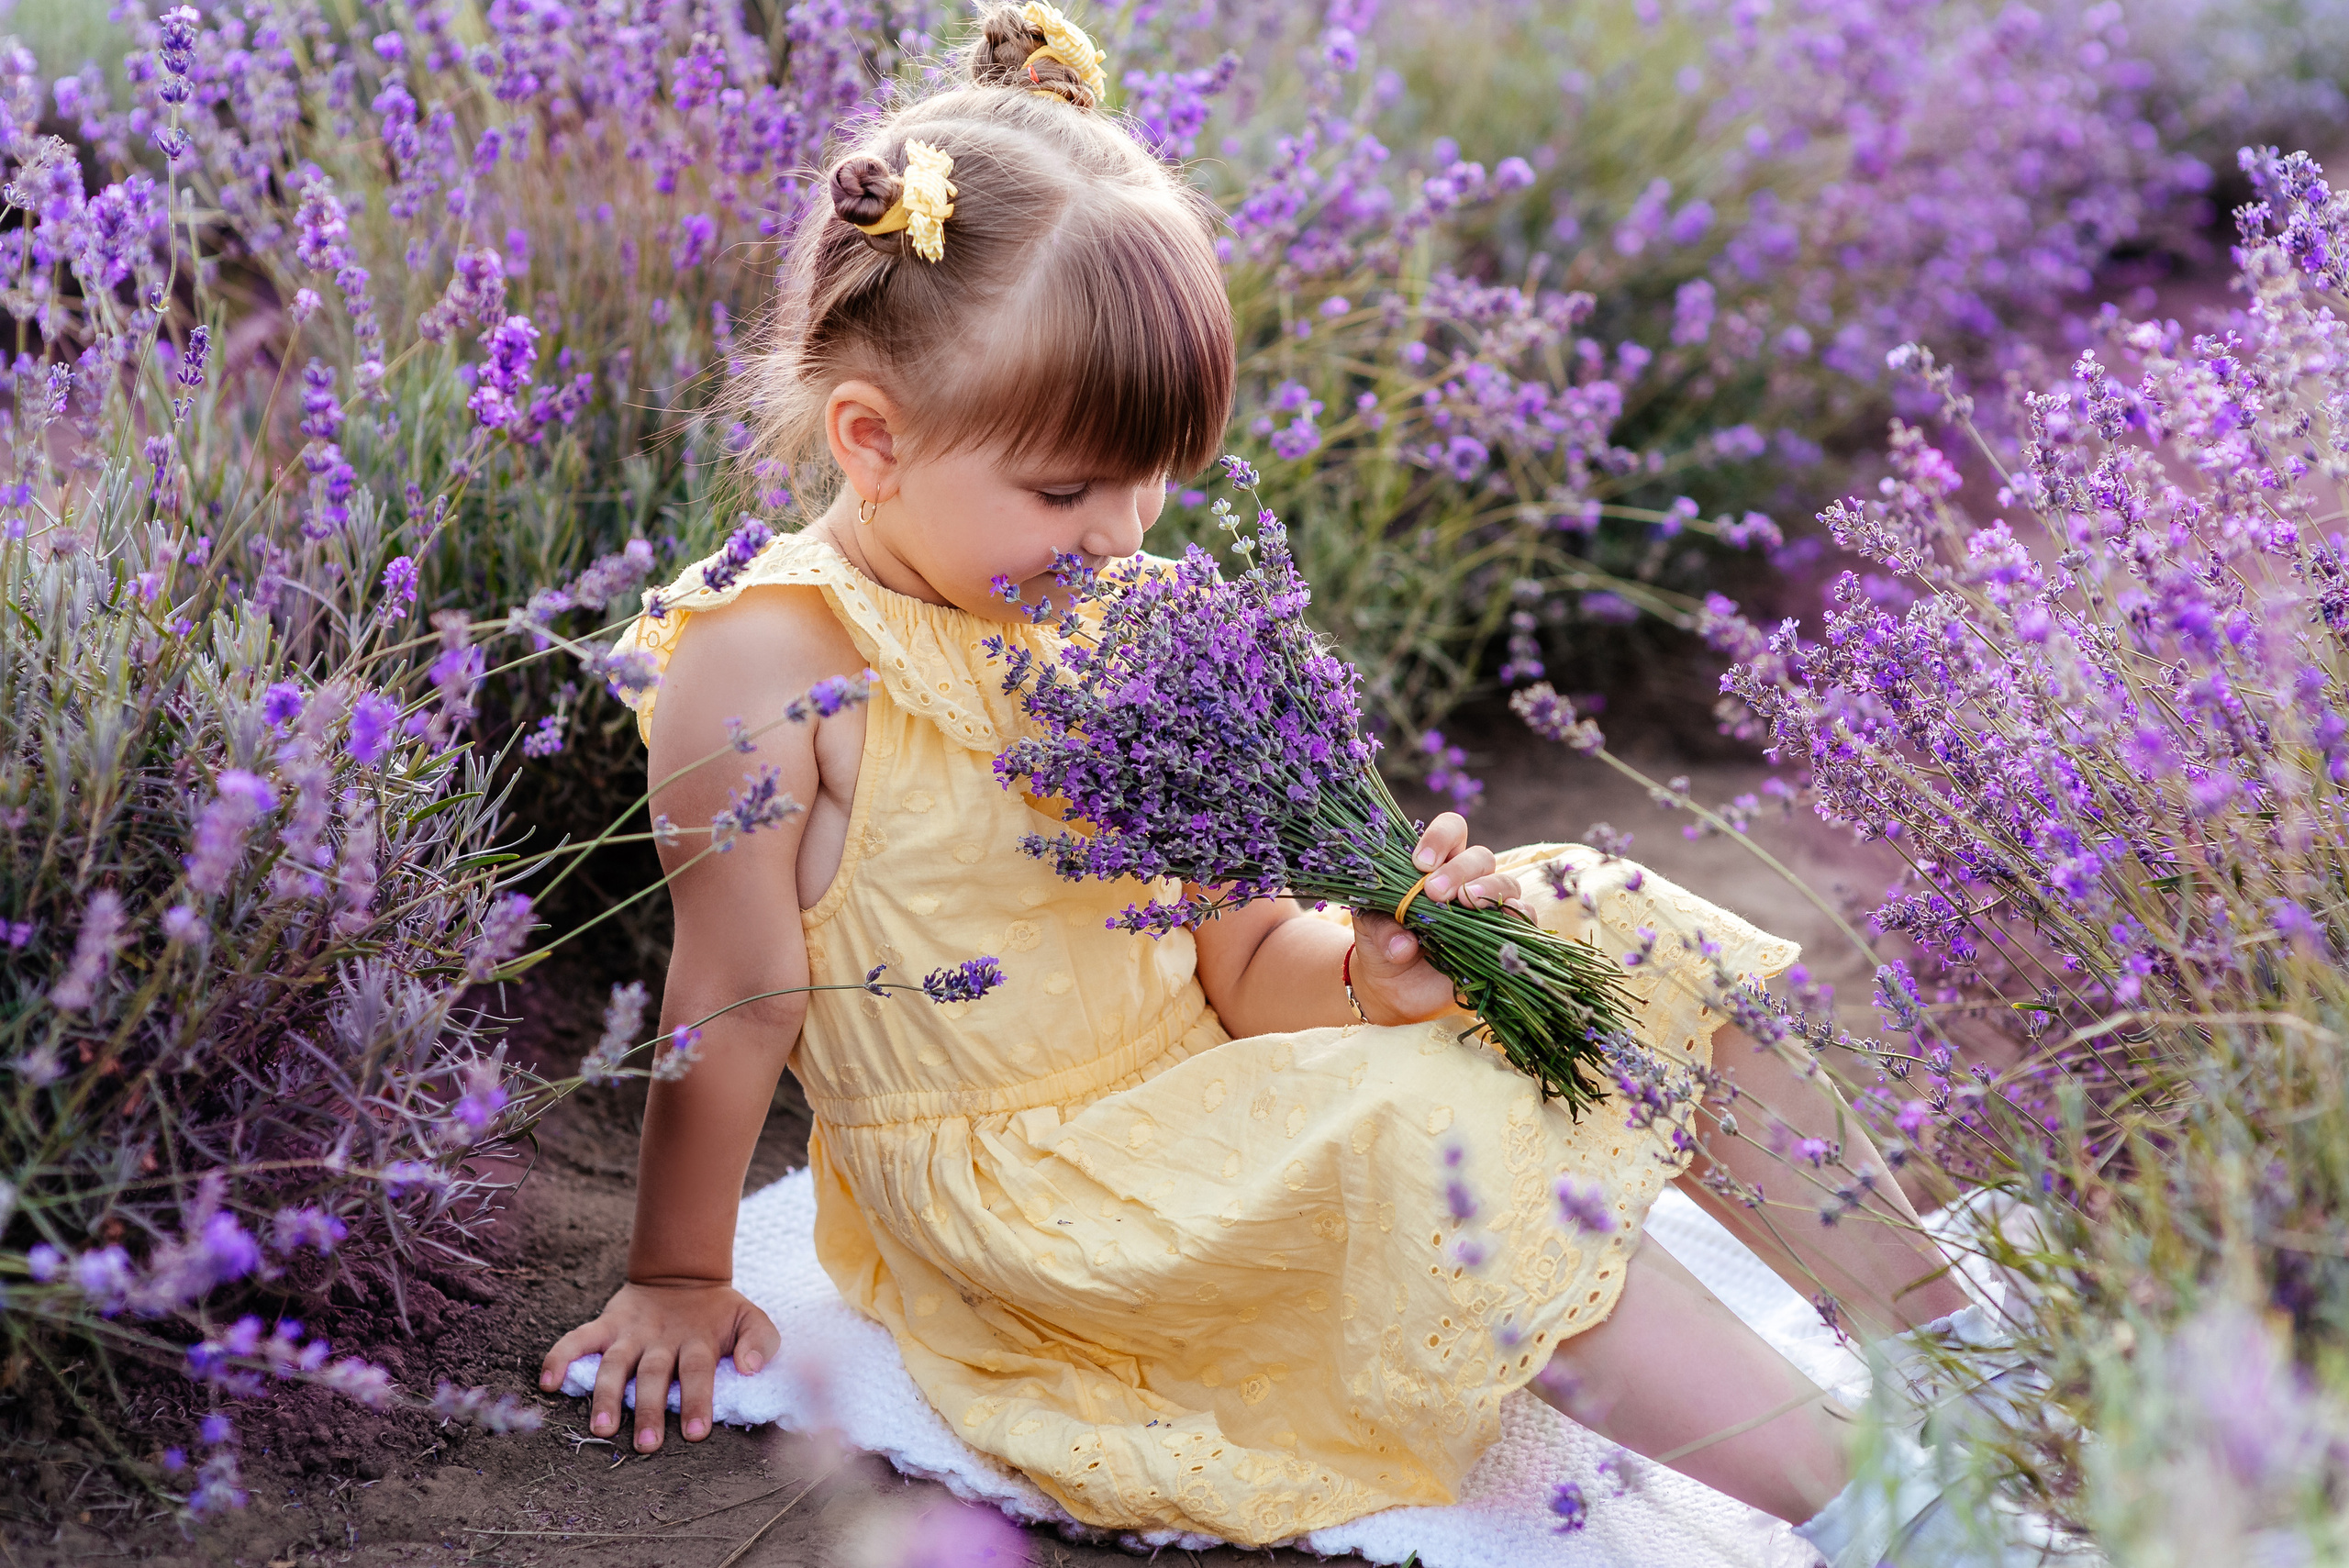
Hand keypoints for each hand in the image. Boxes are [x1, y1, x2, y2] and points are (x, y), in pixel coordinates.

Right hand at [540, 1279, 781, 1452]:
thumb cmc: (720, 1313)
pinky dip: (560, 1356)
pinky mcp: (607, 1324)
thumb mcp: (750, 1318)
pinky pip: (579, 1339)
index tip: (695, 1433)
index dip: (697, 1400)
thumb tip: (751, 1368)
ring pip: (615, 1364)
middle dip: (649, 1409)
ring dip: (607, 1395)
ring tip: (602, 1428)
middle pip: (654, 1375)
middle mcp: (662, 1340)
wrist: (684, 1276)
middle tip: (647, 1445)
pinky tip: (548, 1382)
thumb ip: (760, 1341)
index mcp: (699, 1341)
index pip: (698, 1372)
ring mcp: (631, 1333)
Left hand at [1349, 811, 1525, 1025]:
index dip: (1440, 838)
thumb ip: (1381, 928)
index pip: (1451, 830)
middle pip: (1480, 856)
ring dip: (1488, 889)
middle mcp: (1466, 880)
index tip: (1420, 863)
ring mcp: (1487, 908)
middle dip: (1459, 870)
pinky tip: (1503, 919)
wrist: (1394, 987)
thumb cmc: (1384, 943)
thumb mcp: (1370, 930)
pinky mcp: (1503, 935)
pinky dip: (1518, 914)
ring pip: (1505, 883)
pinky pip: (1523, 917)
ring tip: (1466, 905)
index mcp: (1435, 865)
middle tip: (1434, 892)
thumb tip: (1403, 945)